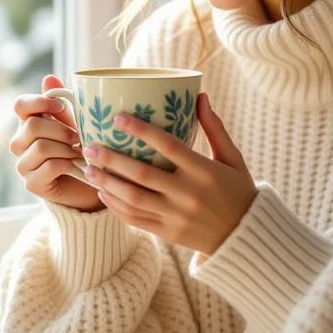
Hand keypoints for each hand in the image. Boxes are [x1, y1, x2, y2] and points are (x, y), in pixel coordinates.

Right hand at [7, 75, 104, 212]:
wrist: (87, 183)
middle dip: (61, 130)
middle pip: (32, 126)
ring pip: (41, 147)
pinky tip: (78, 167)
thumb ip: (62, 103)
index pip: (20, 105)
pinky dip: (68, 165)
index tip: (61, 107)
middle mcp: (19, 143)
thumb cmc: (79, 148)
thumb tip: (49, 78)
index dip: (40, 103)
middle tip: (79, 137)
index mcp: (27, 123)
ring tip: (80, 153)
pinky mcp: (32, 184)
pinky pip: (49, 167)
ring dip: (67, 149)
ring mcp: (23, 164)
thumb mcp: (73, 123)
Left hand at [80, 92, 256, 254]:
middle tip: (90, 146)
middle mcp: (187, 194)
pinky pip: (135, 219)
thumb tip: (200, 95)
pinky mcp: (167, 232)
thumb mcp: (233, 158)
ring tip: (87, 169)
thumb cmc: (239, 191)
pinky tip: (103, 193)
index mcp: (204, 172)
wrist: (245, 237)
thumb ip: (215, 128)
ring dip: (106, 183)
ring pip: (133, 198)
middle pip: (142, 174)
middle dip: (112, 159)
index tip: (118, 118)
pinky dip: (116, 206)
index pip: (168, 146)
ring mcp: (175, 216)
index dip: (142, 130)